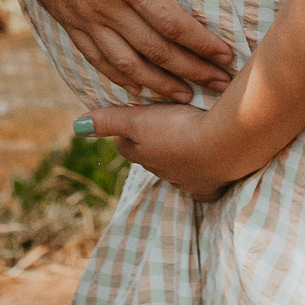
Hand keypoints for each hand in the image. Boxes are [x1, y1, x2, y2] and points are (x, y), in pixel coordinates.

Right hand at [3, 0, 233, 103]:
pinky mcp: (67, 20)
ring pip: (127, 64)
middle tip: (220, 86)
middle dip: (191, 71)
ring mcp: (84, 17)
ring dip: (159, 84)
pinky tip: (135, 87)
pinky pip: (96, 58)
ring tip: (184, 96)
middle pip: (155, 52)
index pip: (173, 24)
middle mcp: (106, 7)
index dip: (202, 44)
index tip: (227, 56)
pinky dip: (119, 78)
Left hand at [77, 102, 237, 201]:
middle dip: (153, 144)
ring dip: (181, 155)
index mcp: (145, 157)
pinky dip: (205, 172)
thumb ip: (109, 121)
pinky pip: (206, 183)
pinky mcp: (214, 187)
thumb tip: (76, 126)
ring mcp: (191, 183)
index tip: (132, 117)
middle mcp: (165, 175)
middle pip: (152, 158)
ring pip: (180, 168)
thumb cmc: (180, 128)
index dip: (127, 131)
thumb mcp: (139, 120)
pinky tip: (210, 164)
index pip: (127, 146)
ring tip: (187, 137)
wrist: (227, 144)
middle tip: (160, 124)